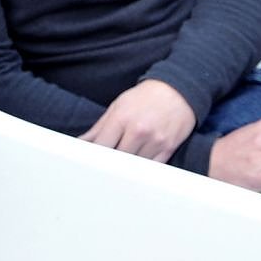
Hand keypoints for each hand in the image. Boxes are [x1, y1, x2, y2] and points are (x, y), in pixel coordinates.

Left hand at [80, 79, 195, 162]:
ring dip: (126, 168)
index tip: (90, 160)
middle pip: (117, 159)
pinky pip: (152, 168)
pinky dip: (143, 170)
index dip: (93, 155)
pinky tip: (137, 166)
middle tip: (104, 166)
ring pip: (134, 166)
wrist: (177, 91)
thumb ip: (99, 127)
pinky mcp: (168, 148)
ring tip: (121, 165)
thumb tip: (82, 142)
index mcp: (122, 118)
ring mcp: (155, 141)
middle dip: (109, 163)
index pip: (101, 146)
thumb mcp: (118, 106)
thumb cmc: (144, 98)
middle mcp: (138, 131)